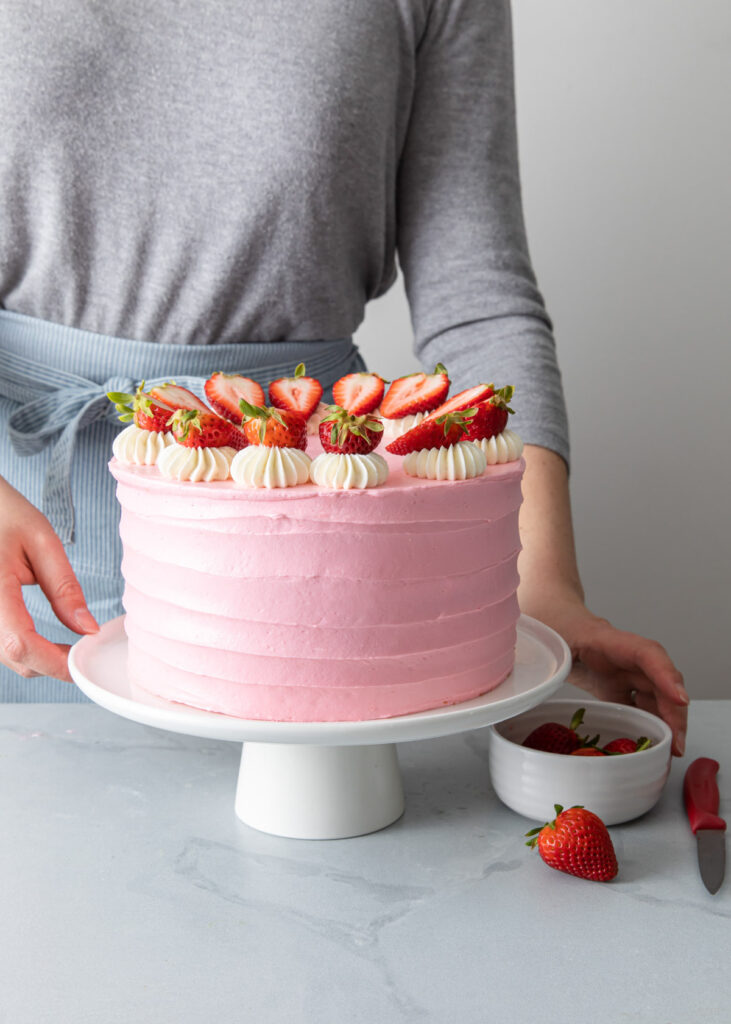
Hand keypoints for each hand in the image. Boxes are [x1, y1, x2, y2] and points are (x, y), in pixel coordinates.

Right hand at [0, 476, 98, 681]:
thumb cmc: (6, 515)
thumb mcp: (42, 542)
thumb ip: (64, 588)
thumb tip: (88, 629)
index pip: (20, 642)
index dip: (54, 661)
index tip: (84, 661)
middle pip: (14, 657)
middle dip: (53, 663)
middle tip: (85, 650)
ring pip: (7, 656)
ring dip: (39, 659)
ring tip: (70, 645)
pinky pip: (1, 645)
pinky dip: (26, 650)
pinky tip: (46, 640)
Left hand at [528, 594, 688, 756]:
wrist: (549, 611)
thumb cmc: (545, 621)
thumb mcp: (540, 642)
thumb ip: (539, 664)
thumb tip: (530, 691)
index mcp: (604, 639)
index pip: (645, 652)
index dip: (666, 675)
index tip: (680, 699)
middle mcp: (621, 655)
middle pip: (659, 679)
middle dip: (674, 711)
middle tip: (676, 744)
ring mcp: (621, 669)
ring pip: (655, 693)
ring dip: (667, 720)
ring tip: (670, 750)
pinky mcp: (614, 683)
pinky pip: (639, 702)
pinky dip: (649, 722)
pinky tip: (652, 743)